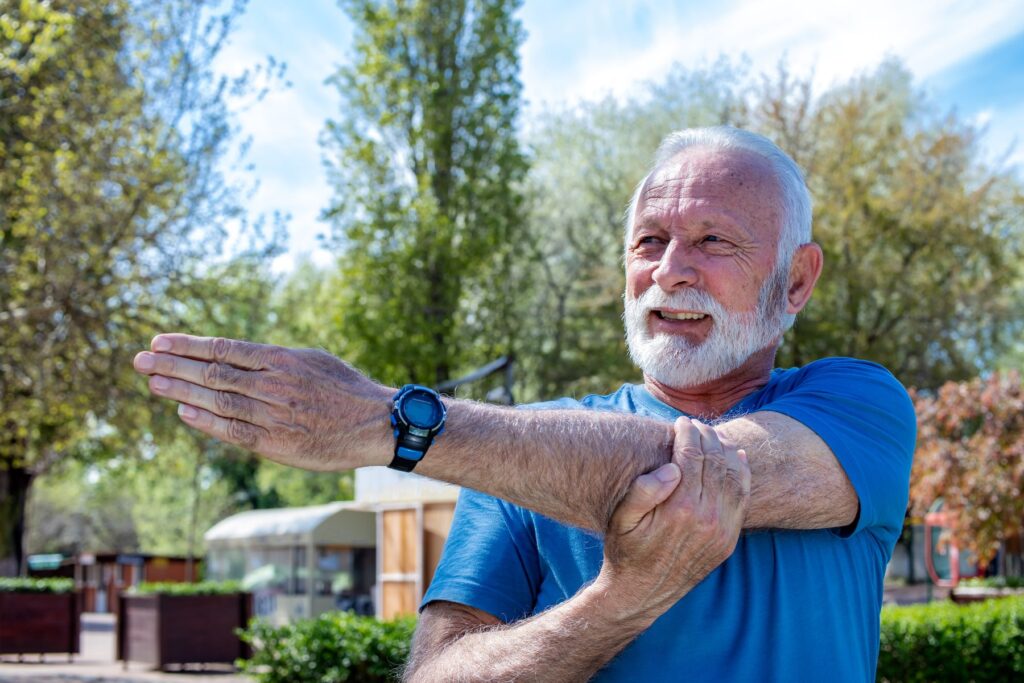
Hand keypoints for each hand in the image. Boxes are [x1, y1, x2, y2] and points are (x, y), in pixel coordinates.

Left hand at [133, 334, 393, 469]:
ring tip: (153, 382)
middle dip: (173, 365)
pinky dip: (205, 421)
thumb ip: (275, 359)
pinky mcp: (276, 444)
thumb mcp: (313, 360)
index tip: (160, 341)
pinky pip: (233, 430)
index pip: (224, 348)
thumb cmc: (346, 390)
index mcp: (282, 359)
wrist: (376, 424)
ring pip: (217, 400)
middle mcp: (274, 385)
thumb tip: (238, 355)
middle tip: (140, 360)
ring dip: (180, 390)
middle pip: (213, 372)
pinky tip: (182, 411)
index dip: (189, 345)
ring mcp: (274, 415)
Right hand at [596, 417, 749, 622]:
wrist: (642, 593)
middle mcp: (707, 519)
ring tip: (714, 436)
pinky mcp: (729, 540)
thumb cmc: (626, 551)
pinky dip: (742, 474)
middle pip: (715, 462)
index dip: (687, 434)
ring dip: (726, 451)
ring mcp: (722, 530)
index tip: (680, 423)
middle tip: (696, 425)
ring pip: (734, 477)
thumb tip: (672, 467)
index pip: (692, 457)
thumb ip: (643, 491)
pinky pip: (742, 498)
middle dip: (707, 437)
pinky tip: (737, 457)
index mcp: (680, 508)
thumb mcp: (622, 520)